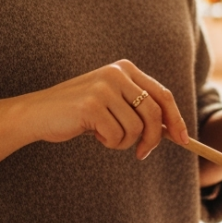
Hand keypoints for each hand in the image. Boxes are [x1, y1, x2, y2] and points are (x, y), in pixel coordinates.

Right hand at [15, 60, 188, 159]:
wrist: (37, 113)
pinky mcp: (92, 105)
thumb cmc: (77, 113)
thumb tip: (172, 130)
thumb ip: (137, 108)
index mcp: (124, 69)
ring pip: (135, 128)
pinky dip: (109, 142)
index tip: (184, 140)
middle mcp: (116, 73)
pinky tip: (93, 135)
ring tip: (105, 136)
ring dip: (123, 142)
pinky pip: (117, 135)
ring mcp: (104, 88)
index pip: (162, 94)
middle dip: (153, 139)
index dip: (175, 119)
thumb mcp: (111, 103)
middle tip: (142, 154)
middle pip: (153, 112)